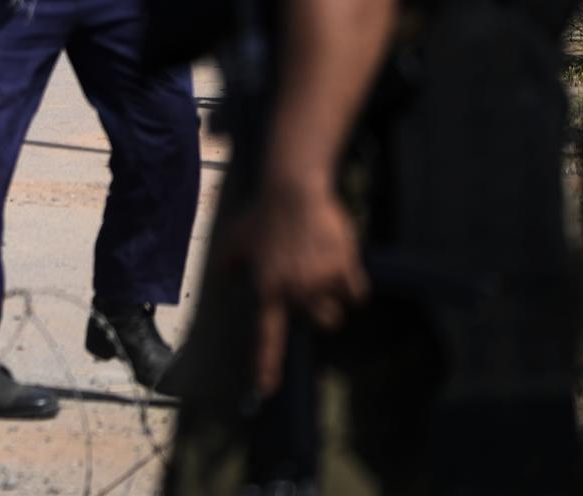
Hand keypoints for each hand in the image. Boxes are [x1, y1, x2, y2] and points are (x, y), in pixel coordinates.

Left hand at [222, 178, 369, 396]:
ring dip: (334, 299)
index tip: (266, 390)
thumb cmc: (263, 214)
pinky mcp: (346, 269)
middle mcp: (296, 292)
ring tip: (323, 269)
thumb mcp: (235, 238)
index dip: (267, 365)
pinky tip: (339, 260)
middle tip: (310, 283)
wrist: (293, 191)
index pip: (268, 336)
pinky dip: (352, 283)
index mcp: (268, 289)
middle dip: (318, 310)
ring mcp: (322, 282)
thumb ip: (229, 263)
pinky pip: (357, 293)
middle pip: (319, 324)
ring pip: (337, 312)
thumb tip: (225, 276)